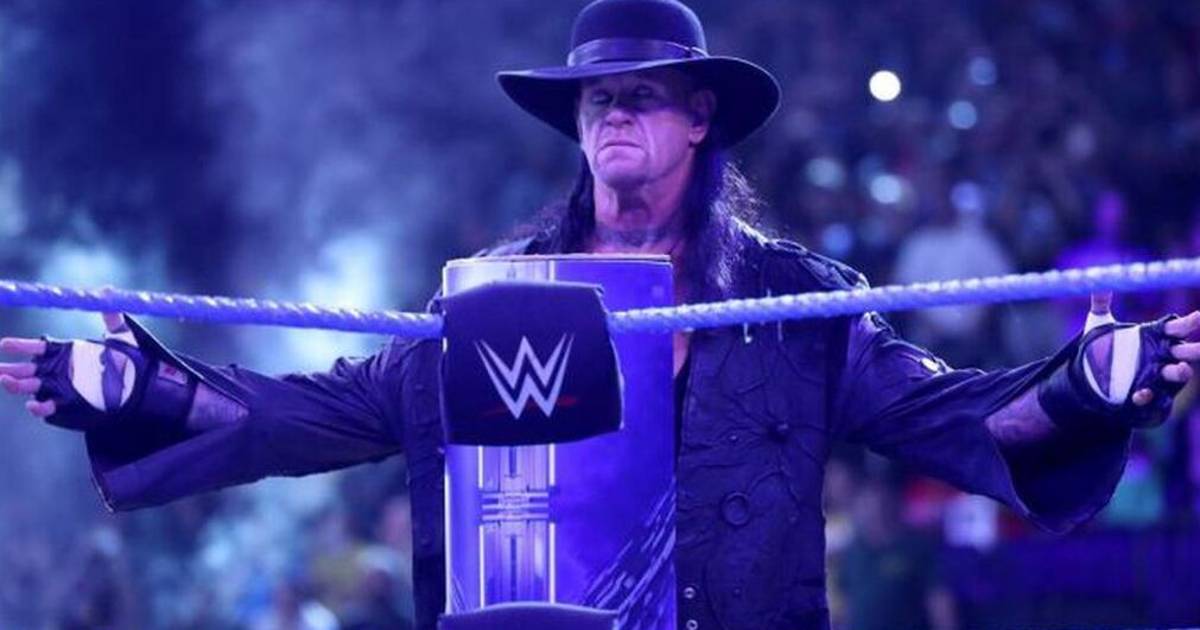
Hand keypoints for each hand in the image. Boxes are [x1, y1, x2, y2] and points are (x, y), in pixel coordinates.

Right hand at [0, 311, 132, 420]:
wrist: (140, 387)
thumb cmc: (128, 359)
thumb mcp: (123, 335)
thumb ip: (112, 316)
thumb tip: (107, 291)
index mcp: (63, 352)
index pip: (36, 347)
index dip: (20, 346)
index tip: (4, 345)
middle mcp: (56, 370)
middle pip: (25, 369)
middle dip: (9, 369)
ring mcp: (59, 388)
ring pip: (30, 387)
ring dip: (15, 385)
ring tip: (6, 382)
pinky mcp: (67, 406)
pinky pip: (47, 407)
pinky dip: (38, 407)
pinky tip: (33, 405)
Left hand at [1084, 292, 1197, 408]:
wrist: (1092, 377)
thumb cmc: (1104, 348)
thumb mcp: (1100, 325)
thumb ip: (1101, 303)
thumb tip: (1101, 281)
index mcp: (1158, 336)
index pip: (1179, 327)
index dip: (1190, 323)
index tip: (1199, 317)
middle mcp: (1164, 355)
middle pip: (1188, 351)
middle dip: (1196, 349)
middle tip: (1199, 347)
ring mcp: (1157, 376)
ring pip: (1178, 374)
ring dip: (1181, 372)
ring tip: (1181, 369)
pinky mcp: (1148, 394)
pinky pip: (1153, 396)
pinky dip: (1147, 394)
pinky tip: (1138, 394)